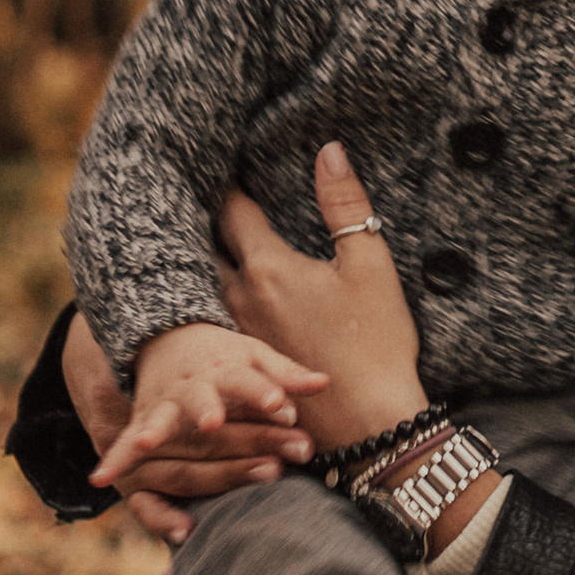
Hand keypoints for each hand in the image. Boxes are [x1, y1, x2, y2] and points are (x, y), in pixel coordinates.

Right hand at [88, 314, 327, 492]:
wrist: (172, 340)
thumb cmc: (227, 358)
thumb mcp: (257, 357)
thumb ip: (287, 374)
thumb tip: (324, 383)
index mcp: (226, 370)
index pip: (248, 380)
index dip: (263, 392)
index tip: (279, 404)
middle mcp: (192, 388)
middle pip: (202, 401)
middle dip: (207, 412)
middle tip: (212, 423)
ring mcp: (163, 405)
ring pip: (159, 420)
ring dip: (153, 432)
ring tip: (144, 446)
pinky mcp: (142, 422)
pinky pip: (124, 444)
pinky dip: (114, 460)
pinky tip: (101, 479)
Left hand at [213, 143, 430, 454]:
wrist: (368, 423)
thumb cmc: (375, 342)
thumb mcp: (370, 265)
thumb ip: (346, 205)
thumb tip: (330, 151)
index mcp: (268, 269)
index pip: (233, 211)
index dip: (228, 185)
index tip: (221, 164)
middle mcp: (238, 298)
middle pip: (204, 247)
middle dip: (203, 222)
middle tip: (198, 197)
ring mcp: (233, 335)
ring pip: (202, 286)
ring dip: (203, 261)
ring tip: (202, 241)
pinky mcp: (238, 364)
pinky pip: (212, 321)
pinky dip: (211, 300)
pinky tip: (219, 298)